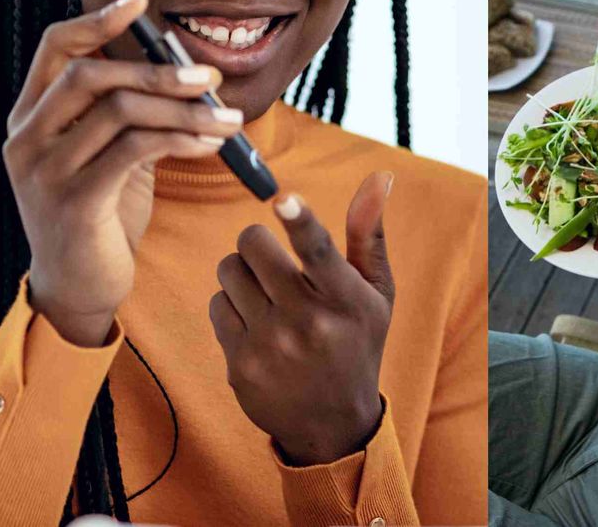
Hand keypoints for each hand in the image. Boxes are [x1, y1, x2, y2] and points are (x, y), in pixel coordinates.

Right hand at [4, 0, 241, 346]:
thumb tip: (188, 77)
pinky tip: (212, 143)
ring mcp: (44, 170)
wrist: (81, 288)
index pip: (57, 48)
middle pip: (92, 75)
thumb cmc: (102, 218)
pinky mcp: (74, 201)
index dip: (100, 19)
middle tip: (212, 79)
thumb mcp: (111, 158)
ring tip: (230, 118)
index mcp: (30, 117)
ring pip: (119, 111)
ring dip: (184, 110)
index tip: (143, 1)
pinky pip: (135, 150)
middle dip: (160, 71)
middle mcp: (26, 138)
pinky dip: (181, 139)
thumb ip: (129, 118)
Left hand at [210, 172, 395, 465]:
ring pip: (229, 270)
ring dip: (243, 272)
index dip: (299, 221)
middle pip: (253, 245)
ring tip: (266, 293)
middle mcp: (308, 322)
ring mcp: (270, 345)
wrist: (334, 422)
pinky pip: (217, 305)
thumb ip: (369, 234)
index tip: (283, 201)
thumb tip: (380, 176)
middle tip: (272, 257)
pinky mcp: (240, 363)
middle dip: (258, 240)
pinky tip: (256, 324)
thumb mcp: (376, 293)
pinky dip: (233, 305)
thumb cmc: (357, 341)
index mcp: (346, 300)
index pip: (319, 252)